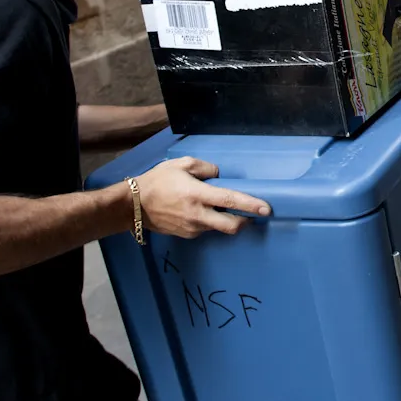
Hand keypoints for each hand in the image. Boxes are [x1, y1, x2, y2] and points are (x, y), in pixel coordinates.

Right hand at [135, 157, 270, 237]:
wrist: (133, 205)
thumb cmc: (157, 181)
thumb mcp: (180, 165)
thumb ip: (204, 167)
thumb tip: (218, 175)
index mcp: (197, 195)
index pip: (230, 201)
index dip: (250, 205)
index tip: (266, 209)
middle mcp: (198, 215)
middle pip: (231, 226)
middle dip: (244, 221)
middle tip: (249, 213)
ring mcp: (192, 228)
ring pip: (218, 227)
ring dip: (224, 219)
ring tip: (214, 206)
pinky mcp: (187, 235)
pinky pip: (205, 229)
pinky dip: (209, 221)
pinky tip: (199, 211)